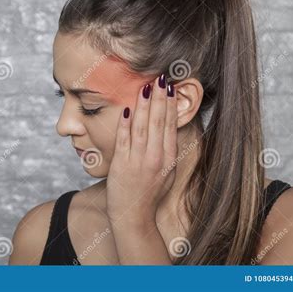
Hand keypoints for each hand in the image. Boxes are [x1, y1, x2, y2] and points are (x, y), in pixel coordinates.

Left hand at [106, 73, 177, 226]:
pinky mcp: (121, 164)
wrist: (134, 215)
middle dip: (159, 97)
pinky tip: (127, 108)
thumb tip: (169, 126)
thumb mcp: (168, 172)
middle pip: (158, 121)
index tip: (171, 87)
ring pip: (141, 126)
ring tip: (146, 86)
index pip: (170, 125)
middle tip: (161, 78)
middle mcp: (155, 157)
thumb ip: (168, 149)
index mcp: (168, 158)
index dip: (171, 104)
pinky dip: (125, 123)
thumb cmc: (151, 193)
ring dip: (144, 105)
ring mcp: (137, 160)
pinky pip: (123, 139)